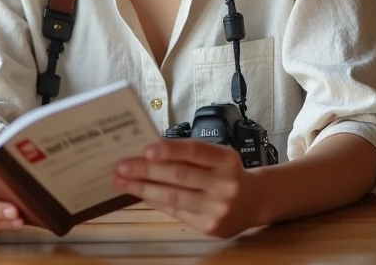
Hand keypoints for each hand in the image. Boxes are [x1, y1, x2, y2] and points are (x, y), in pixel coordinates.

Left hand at [113, 141, 261, 238]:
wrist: (254, 201)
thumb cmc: (227, 172)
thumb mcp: (218, 156)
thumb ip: (190, 154)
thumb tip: (148, 153)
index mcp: (226, 159)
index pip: (195, 151)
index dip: (170, 150)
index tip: (146, 149)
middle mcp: (224, 184)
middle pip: (179, 175)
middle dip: (146, 170)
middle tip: (121, 166)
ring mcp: (217, 207)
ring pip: (173, 196)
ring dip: (143, 189)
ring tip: (121, 181)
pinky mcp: (209, 226)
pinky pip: (175, 211)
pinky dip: (154, 202)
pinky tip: (139, 194)